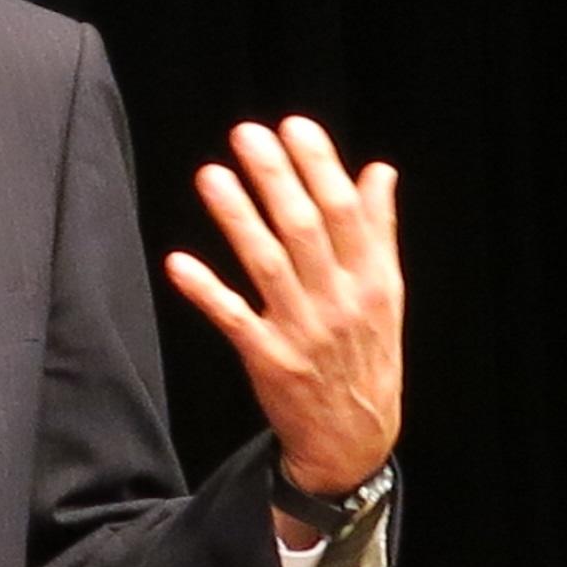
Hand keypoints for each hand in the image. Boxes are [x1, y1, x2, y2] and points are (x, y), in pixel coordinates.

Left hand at [165, 117, 402, 499]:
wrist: (356, 440)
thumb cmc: (369, 354)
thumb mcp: (387, 293)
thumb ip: (379, 230)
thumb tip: (378, 171)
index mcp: (372, 280)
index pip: (345, 211)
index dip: (319, 166)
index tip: (293, 126)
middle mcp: (341, 301)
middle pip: (305, 229)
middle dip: (275, 178)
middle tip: (246, 134)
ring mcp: (303, 331)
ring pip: (267, 266)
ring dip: (238, 219)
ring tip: (211, 175)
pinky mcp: (269, 360)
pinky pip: (234, 319)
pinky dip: (207, 291)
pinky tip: (178, 262)